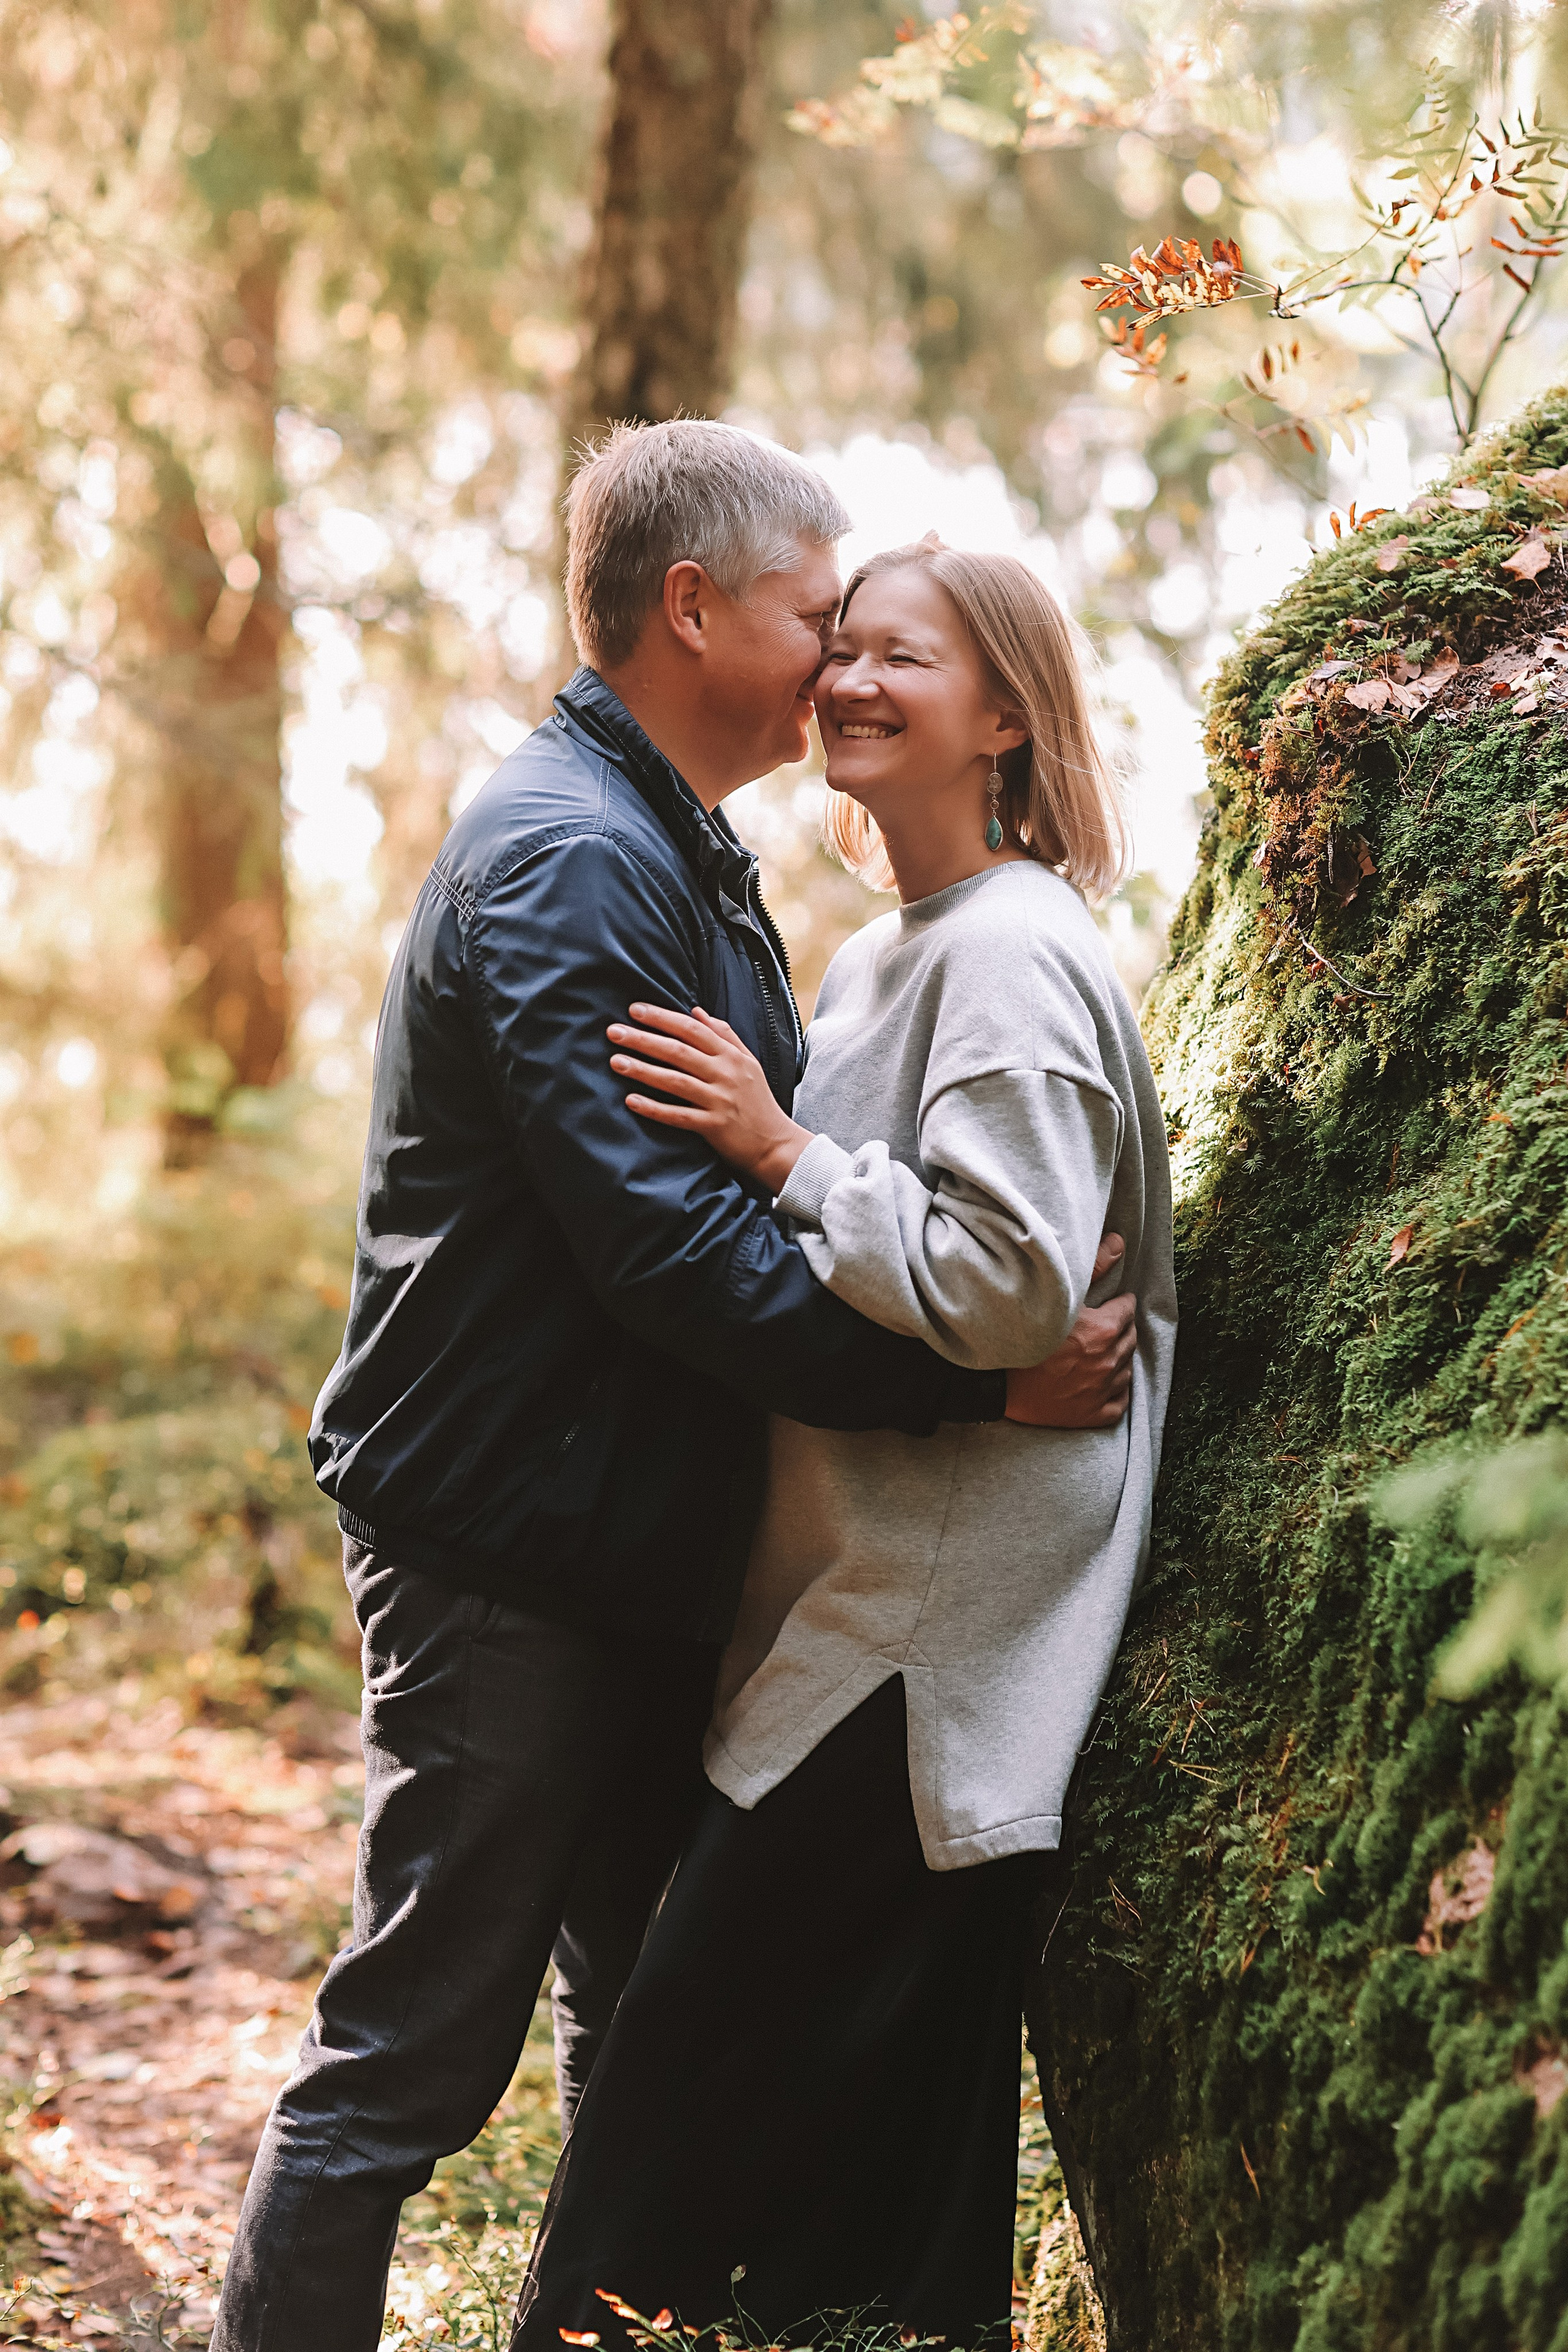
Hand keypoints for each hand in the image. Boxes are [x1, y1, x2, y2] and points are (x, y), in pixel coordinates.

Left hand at [608, 1003, 813, 1193]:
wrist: (776, 1144)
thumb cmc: (758, 1101)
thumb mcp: (748, 1062)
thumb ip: (724, 1035)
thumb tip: (696, 1011)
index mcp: (732, 1056)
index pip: (692, 1029)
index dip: (662, 1017)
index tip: (634, 1010)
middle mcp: (726, 1074)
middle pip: (679, 1051)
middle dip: (644, 1039)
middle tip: (613, 1032)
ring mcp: (720, 1101)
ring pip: (676, 1081)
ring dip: (643, 1070)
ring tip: (615, 1062)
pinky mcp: (714, 1127)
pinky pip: (679, 1116)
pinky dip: (655, 1108)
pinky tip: (631, 1101)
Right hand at [1004, 1235, 1136, 1428]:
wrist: (993, 1384)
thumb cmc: (1020, 1334)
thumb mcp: (1055, 1295)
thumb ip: (1092, 1266)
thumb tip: (1119, 1243)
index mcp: (1102, 1331)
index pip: (1127, 1310)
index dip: (1116, 1305)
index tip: (1105, 1305)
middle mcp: (1108, 1361)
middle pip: (1129, 1338)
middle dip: (1118, 1329)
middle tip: (1101, 1326)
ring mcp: (1102, 1391)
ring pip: (1126, 1369)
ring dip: (1117, 1358)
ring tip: (1097, 1352)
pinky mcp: (1094, 1415)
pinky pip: (1120, 1402)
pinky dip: (1114, 1391)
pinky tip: (1099, 1381)